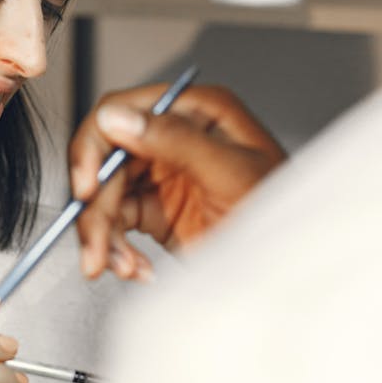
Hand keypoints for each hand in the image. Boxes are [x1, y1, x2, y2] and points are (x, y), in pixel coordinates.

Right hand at [69, 83, 285, 279]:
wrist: (295, 271)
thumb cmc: (285, 215)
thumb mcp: (231, 174)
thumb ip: (175, 140)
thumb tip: (119, 117)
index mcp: (197, 111)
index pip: (124, 111)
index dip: (95, 147)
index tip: (86, 186)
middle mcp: (175, 137)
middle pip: (107, 159)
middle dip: (95, 207)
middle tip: (95, 247)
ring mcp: (164, 174)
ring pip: (105, 195)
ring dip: (104, 235)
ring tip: (120, 268)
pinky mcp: (156, 210)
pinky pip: (117, 223)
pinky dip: (118, 249)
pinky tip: (136, 268)